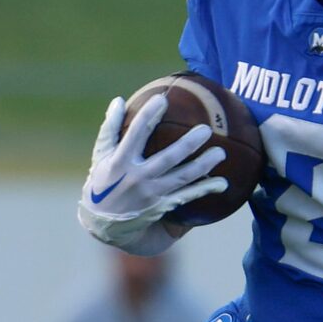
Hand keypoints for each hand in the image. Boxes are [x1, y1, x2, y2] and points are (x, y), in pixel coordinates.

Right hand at [77, 94, 224, 251]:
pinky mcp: (161, 206)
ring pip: (182, 178)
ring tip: (221, 153)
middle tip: (206, 130)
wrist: (103, 221)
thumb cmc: (103, 181)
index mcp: (120, 161)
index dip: (149, 115)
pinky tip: (222, 183)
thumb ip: (111, 128)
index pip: (136, 133)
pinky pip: (187, 196)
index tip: (162, 99)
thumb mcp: (100, 156)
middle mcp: (138, 178)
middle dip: (188, 145)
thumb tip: (120, 101)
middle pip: (167, 158)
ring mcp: (151, 194)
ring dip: (203, 166)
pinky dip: (204, 190)